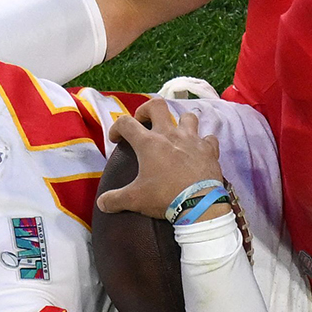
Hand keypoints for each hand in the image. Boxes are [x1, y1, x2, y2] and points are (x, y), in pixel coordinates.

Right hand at [96, 98, 226, 217]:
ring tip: (175, 134)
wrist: (200, 205)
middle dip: (147, 110)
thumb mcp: (135, 200)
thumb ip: (115, 200)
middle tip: (144, 124)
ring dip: (179, 122)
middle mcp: (170, 135)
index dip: (117, 128)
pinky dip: (203, 142)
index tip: (116, 140)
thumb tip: (102, 204)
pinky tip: (198, 150)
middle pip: (157, 106)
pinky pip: (208, 138)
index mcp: (149, 143)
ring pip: (187, 116)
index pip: (126, 123)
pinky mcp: (209, 149)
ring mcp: (192, 140)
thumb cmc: (165, 197)